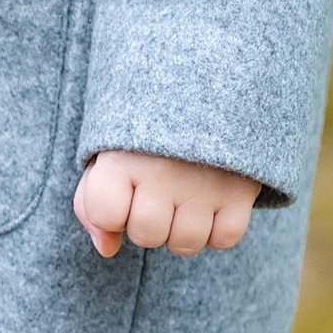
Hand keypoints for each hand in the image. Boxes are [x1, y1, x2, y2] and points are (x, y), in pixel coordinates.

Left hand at [74, 148, 259, 259]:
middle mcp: (163, 170)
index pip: (105, 215)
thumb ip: (91, 204)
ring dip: (182, 231)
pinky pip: (225, 239)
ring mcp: (204, 182)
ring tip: (183, 198)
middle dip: (147, 224)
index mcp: (123, 155)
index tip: (120, 191)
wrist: (207, 83)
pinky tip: (210, 203)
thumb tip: (107, 249)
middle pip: (147, 235)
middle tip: (156, 193)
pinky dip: (218, 230)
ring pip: (186, 243)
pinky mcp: (240, 190)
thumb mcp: (107, 155)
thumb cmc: (146, 134)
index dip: (110, 214)